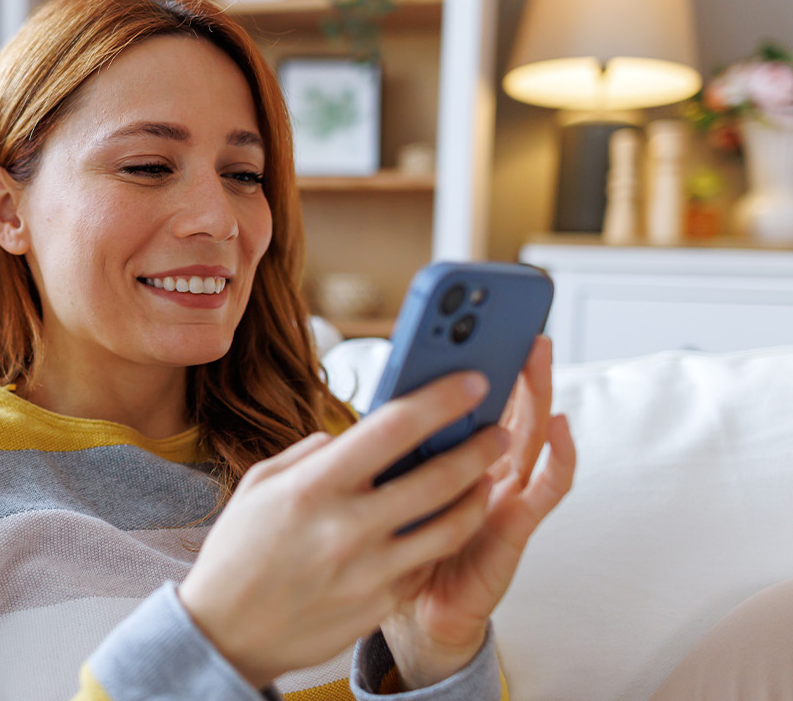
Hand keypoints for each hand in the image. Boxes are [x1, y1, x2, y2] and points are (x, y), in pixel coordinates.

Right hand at [177, 370, 506, 687]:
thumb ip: (311, 454)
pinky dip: (441, 540)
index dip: (441, 400)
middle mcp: (345, 527)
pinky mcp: (379, 605)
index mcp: (312, 487)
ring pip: (451, 527)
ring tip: (486, 480)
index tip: (472, 382)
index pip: (392, 429)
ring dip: (477, 497)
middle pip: (439, 478)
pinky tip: (445, 524)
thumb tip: (353, 435)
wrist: (225, 632)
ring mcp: (368, 572)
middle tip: (497, 432)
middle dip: (479, 448)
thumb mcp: (258, 485)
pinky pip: (426, 564)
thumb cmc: (238, 552)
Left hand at [381, 335, 577, 688]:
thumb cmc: (389, 547)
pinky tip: (561, 426)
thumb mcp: (375, 487)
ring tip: (536, 353)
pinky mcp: (516, 527)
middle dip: (511, 361)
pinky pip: (547, 489)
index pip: (464, 398)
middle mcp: (481, 470)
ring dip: (536, 392)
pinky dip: (560, 456)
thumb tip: (365, 406)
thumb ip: (380, 451)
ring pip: (528, 434)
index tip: (471, 315)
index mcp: (445, 455)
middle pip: (503, 406)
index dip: (471, 359)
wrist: (405, 611)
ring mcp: (502, 495)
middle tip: (514, 318)